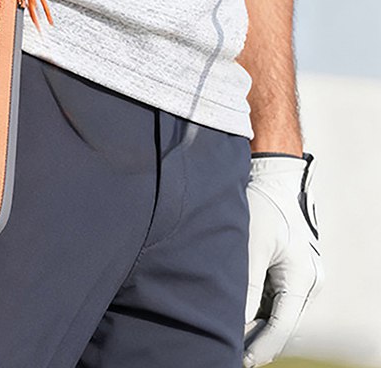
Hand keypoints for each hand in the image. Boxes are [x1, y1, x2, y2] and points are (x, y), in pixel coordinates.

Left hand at [243, 153, 322, 367]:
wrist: (272, 177)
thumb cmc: (261, 205)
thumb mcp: (250, 243)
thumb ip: (244, 283)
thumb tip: (233, 320)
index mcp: (302, 279)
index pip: (281, 326)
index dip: (259, 347)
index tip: (240, 361)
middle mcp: (305, 283)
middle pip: (278, 323)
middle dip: (253, 338)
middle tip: (226, 351)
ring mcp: (296, 278)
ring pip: (272, 312)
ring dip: (251, 322)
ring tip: (223, 332)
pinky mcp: (285, 270)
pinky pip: (269, 297)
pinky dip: (252, 305)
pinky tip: (229, 309)